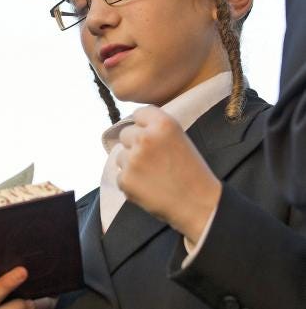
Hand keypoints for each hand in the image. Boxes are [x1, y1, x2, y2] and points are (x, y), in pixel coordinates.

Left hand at [117, 106, 221, 244]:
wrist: (199, 205)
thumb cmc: (191, 171)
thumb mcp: (179, 138)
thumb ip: (156, 128)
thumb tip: (132, 126)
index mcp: (163, 123)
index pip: (139, 113)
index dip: (144, 126)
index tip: (151, 136)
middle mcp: (145, 137)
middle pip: (125, 133)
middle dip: (135, 144)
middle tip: (153, 159)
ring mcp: (133, 159)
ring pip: (121, 155)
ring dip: (131, 164)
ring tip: (153, 175)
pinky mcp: (126, 179)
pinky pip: (120, 175)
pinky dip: (130, 182)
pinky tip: (148, 187)